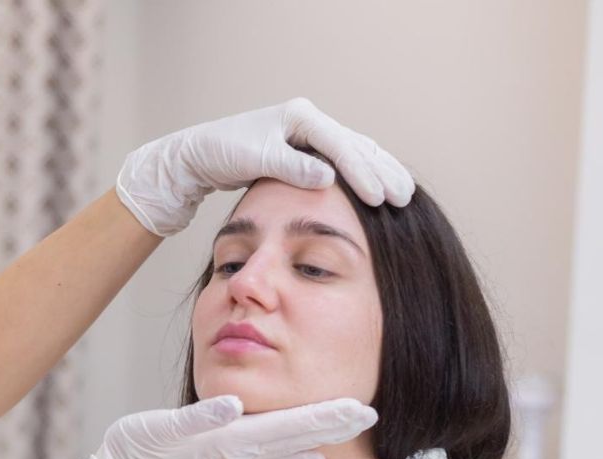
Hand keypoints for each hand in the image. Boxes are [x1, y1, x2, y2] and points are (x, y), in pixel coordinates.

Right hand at [74, 396, 378, 458]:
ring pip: (287, 444)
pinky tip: (311, 454)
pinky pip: (268, 454)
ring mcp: (231, 453)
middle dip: (332, 424)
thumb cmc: (135, 447)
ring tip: (351, 427)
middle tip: (371, 413)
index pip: (288, 426)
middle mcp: (237, 448)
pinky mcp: (222, 453)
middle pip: (295, 435)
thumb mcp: (163, 427)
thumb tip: (234, 405)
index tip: (358, 409)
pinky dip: (293, 452)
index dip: (323, 417)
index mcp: (229, 438)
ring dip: (319, 435)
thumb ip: (198, 418)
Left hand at [116, 98, 414, 236]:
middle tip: (403, 197)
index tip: (378, 197)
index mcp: (300, 117)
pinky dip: (361, 177)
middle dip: (381, 171)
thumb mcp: (256, 158)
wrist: (199, 155)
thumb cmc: (222, 152)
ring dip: (378, 173)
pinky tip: (376, 193)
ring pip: (354, 153)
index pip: (341, 145)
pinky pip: (342, 163)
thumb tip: (328, 176)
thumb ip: (291, 167)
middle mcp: (308, 122)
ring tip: (401, 195)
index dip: (362, 172)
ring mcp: (308, 136)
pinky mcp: (305, 152)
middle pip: (356, 145)